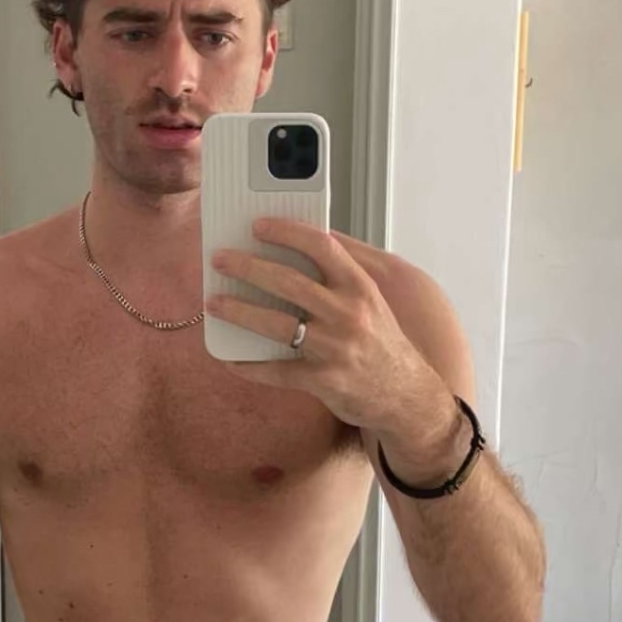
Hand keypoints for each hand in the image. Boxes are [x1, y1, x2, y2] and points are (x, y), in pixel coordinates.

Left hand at [206, 216, 447, 436]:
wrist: (407, 395)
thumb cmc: (382, 343)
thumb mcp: (371, 301)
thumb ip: (339, 274)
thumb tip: (296, 247)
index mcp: (360, 287)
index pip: (322, 246)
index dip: (287, 232)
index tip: (257, 226)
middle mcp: (349, 314)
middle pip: (290, 282)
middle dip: (248, 267)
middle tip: (220, 259)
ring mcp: (336, 348)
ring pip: (277, 325)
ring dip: (240, 311)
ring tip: (214, 303)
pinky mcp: (325, 381)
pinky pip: (278, 370)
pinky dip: (250, 365)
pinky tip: (230, 359)